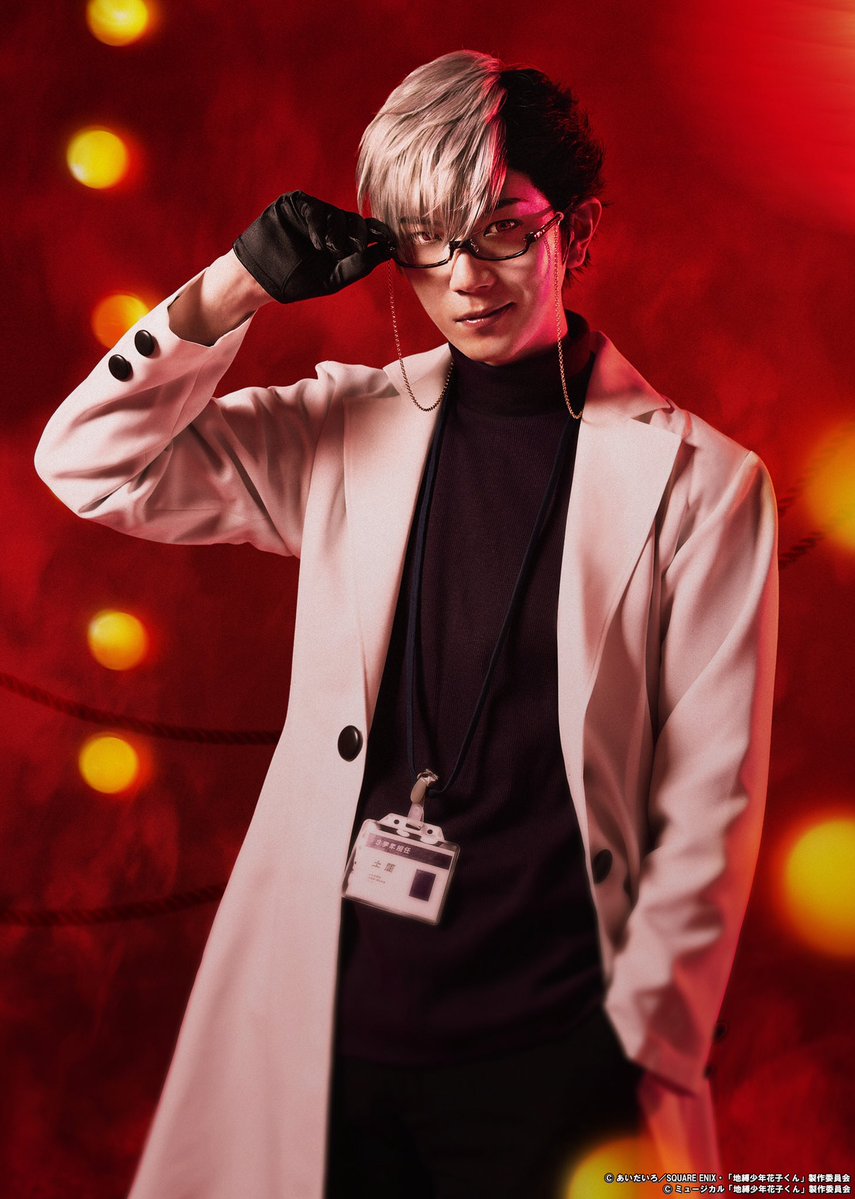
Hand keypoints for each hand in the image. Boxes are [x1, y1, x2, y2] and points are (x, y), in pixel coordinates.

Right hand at [233, 192, 392, 303]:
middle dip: (358, 235)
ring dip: (337, 235)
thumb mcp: (334, 277)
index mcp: (342, 242)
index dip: (381, 233)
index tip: (392, 241)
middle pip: (356, 220)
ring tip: (326, 251)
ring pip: (338, 214)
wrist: (261, 278)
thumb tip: (387, 252)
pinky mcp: (296, 204)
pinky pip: (316, 208)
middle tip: (352, 251)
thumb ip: (360, 265)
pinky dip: (319, 226)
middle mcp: (330, 225)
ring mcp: (313, 213)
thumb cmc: (297, 281)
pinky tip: (316, 242)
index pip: (367, 231)